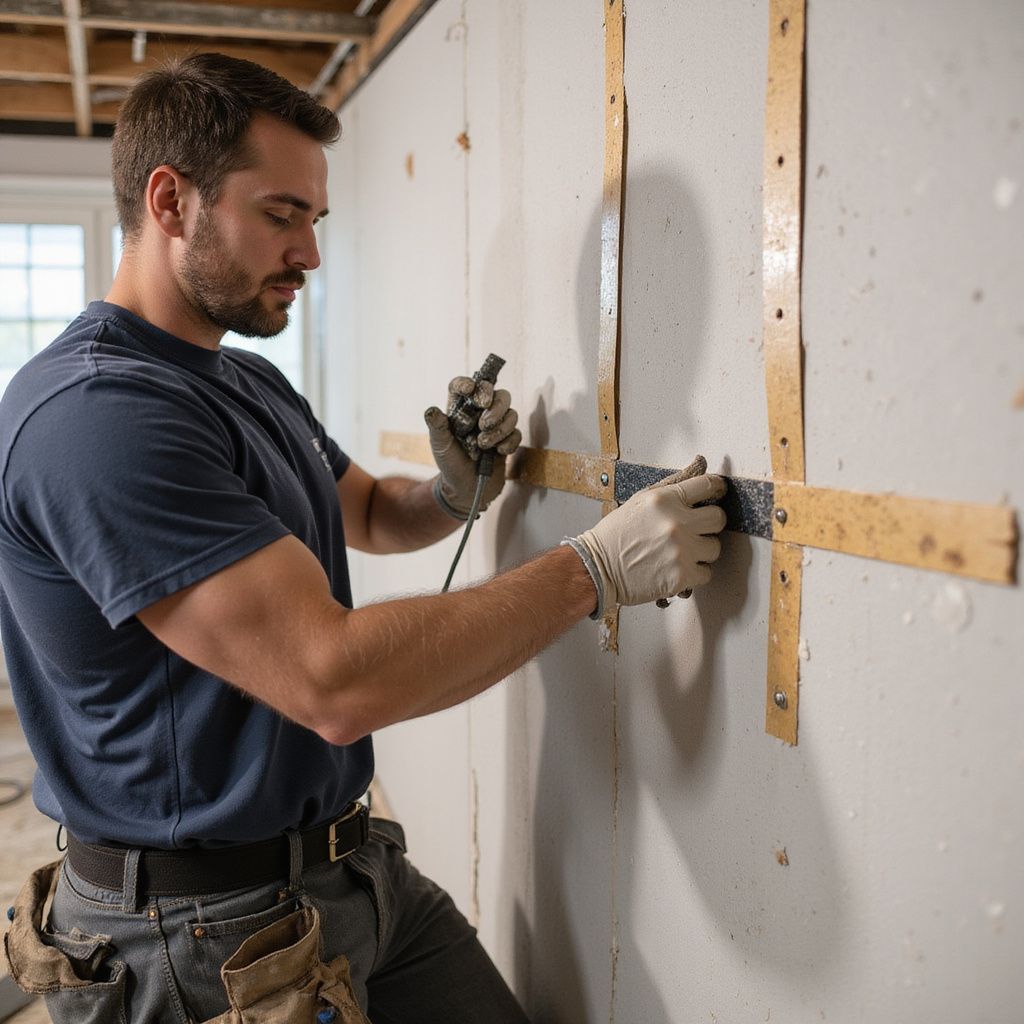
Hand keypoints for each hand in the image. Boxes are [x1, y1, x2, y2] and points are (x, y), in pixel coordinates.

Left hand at [424, 376, 522, 518]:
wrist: (467, 489)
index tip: (470, 390)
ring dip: (500, 429)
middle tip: (484, 423)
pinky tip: (498, 453)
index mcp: (460, 410)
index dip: (467, 384)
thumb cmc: (450, 465)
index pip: (463, 386)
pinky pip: (517, 433)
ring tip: (484, 445)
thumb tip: (431, 410)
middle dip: (495, 407)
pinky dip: (508, 443)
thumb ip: (438, 427)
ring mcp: (496, 425)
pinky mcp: (508, 439)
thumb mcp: (440, 446)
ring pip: (511, 412)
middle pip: (497, 394)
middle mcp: (480, 413)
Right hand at [564, 458, 727, 617]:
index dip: (716, 489)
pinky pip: (706, 573)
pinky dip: (694, 573)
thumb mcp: (639, 501)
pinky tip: (676, 568)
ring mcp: (681, 551)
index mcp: (664, 500)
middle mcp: (676, 523)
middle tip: (697, 528)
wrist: (597, 568)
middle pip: (719, 518)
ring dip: (701, 551)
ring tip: (680, 552)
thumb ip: (672, 486)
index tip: (718, 492)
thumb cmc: (615, 535)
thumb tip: (699, 464)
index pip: (707, 485)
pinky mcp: (682, 576)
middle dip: (710, 523)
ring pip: (714, 547)